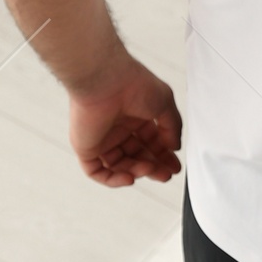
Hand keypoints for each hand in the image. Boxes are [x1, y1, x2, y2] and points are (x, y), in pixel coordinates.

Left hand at [69, 57, 181, 186]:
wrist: (105, 81)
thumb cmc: (133, 84)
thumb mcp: (165, 103)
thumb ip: (172, 127)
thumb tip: (174, 147)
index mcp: (135, 116)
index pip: (150, 142)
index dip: (163, 156)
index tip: (174, 166)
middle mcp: (118, 127)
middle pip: (137, 156)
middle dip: (153, 167)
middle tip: (165, 174)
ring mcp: (101, 138)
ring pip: (120, 165)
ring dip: (137, 172)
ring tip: (150, 170)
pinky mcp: (86, 147)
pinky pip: (97, 171)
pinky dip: (113, 180)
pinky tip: (129, 178)